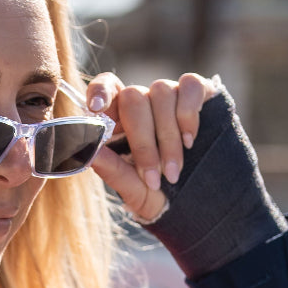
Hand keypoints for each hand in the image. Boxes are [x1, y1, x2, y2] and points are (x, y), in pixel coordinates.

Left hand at [85, 73, 219, 220]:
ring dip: (168, 138)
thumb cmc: (155, 191)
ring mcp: (168, 94)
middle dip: (143, 141)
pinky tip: (189, 142)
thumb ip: (111, 170)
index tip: (95, 108)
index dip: (101, 91)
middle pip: (133, 97)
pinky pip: (190, 87)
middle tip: (152, 178)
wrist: (195, 199)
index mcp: (118, 118)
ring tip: (172, 172)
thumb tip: (90, 152)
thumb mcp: (132, 187)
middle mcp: (141, 100)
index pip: (105, 87)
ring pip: (162, 93)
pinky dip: (188, 115)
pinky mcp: (198, 91)